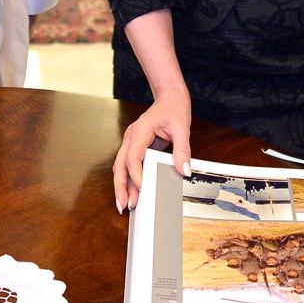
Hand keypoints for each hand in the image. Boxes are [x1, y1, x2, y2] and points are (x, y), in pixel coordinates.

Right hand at [112, 86, 191, 212]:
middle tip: (123, 205)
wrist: (170, 97)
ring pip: (121, 166)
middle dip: (120, 186)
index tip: (143, 189)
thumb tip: (183, 170)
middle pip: (120, 165)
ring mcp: (131, 141)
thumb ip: (182, 150)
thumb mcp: (182, 128)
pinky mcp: (135, 145)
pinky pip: (127, 164)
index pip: (132, 156)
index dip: (136, 174)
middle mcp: (131, 136)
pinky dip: (127, 178)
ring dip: (122, 185)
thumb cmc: (174, 108)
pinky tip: (130, 191)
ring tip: (126, 204)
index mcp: (140, 131)